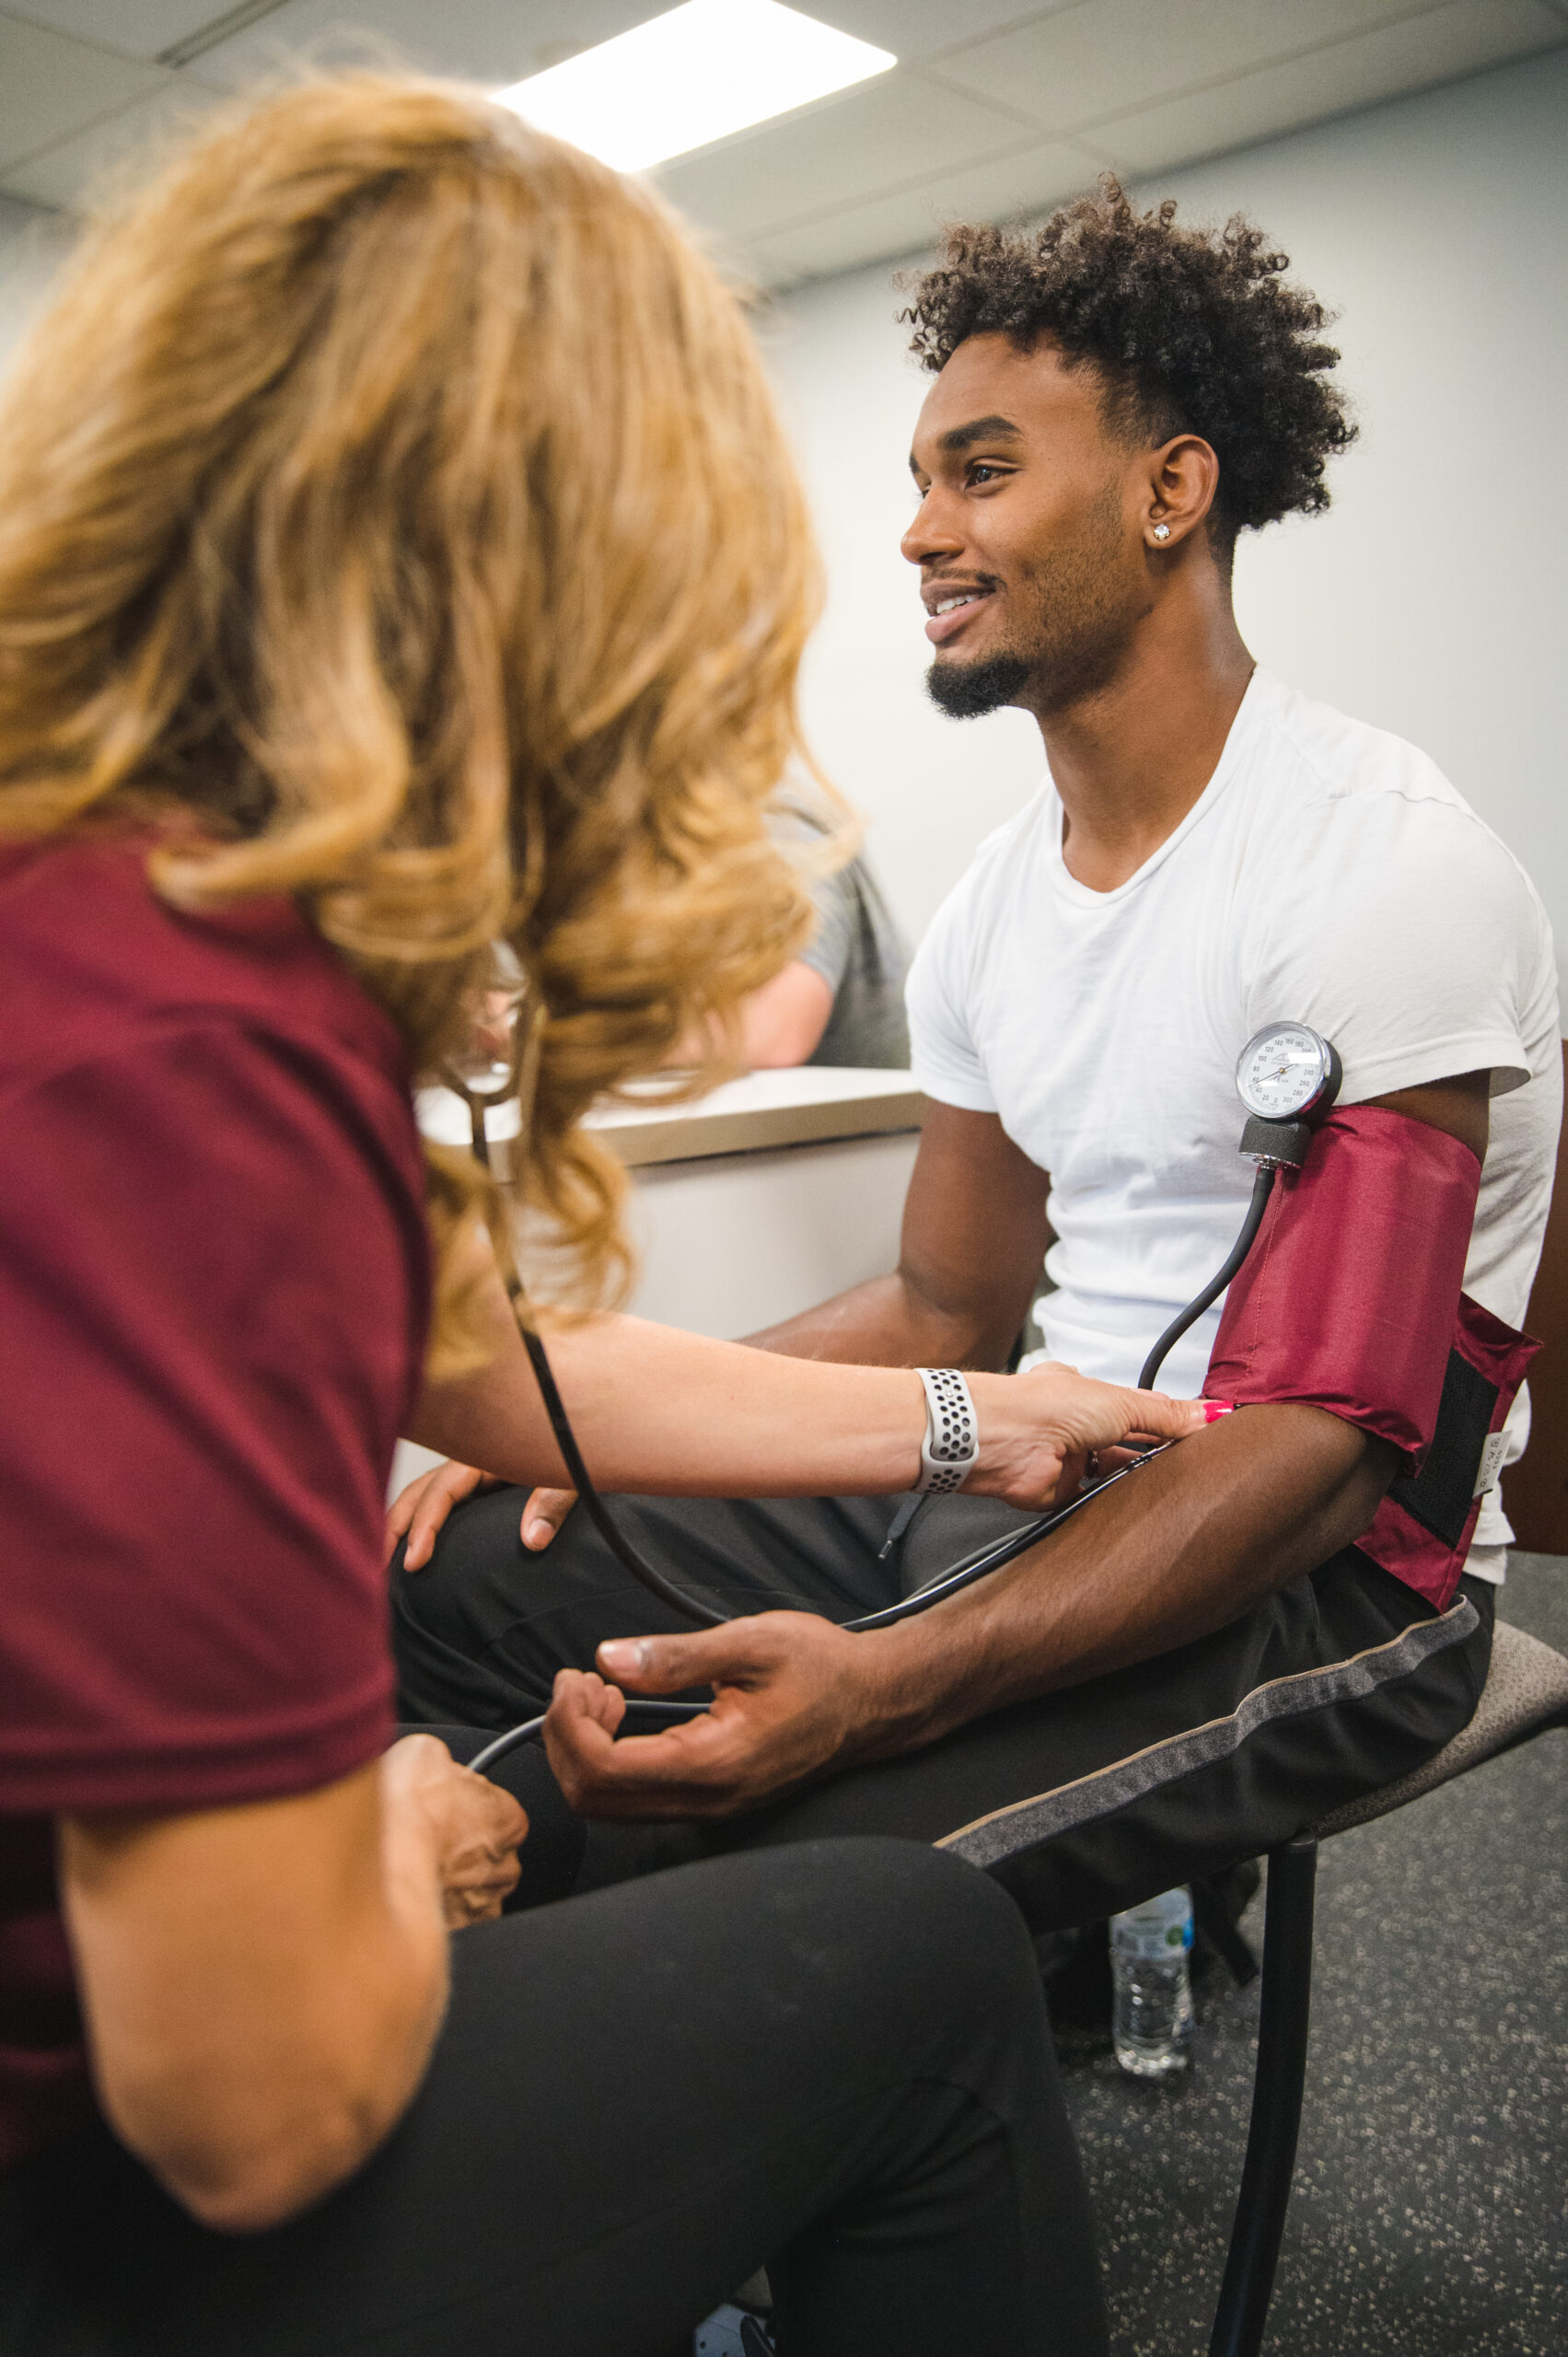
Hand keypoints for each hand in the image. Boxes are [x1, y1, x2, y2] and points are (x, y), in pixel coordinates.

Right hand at [381, 1734, 526, 1925]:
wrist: (382, 1857)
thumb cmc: (407, 1807)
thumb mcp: (425, 1753)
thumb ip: (443, 1763)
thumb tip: (434, 1764)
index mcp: (509, 1819)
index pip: (499, 1815)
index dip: (467, 1811)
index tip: (445, 1811)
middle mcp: (504, 1865)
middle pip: (489, 1857)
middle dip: (463, 1853)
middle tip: (427, 1842)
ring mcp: (482, 1903)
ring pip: (472, 1892)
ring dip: (451, 1885)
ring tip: (416, 1871)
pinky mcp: (458, 1932)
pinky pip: (453, 1922)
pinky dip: (436, 1913)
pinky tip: (413, 1896)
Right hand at [387, 1461, 576, 1568]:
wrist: (593, 1432)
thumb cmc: (581, 1449)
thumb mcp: (572, 1474)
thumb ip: (554, 1502)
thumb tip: (533, 1540)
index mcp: (487, 1455)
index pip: (440, 1490)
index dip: (423, 1526)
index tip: (413, 1562)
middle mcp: (474, 1461)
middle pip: (420, 1490)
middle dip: (396, 1526)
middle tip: (383, 1570)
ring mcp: (475, 1473)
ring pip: (425, 1494)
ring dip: (403, 1523)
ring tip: (387, 1562)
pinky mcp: (482, 1484)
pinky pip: (442, 1500)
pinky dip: (422, 1520)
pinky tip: (415, 1546)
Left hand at [543, 1614, 887, 1820]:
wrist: (873, 1701)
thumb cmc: (820, 1667)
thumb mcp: (751, 1643)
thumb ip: (676, 1656)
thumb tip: (608, 1659)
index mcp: (714, 1763)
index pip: (604, 1770)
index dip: (570, 1726)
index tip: (576, 1677)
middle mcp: (707, 1800)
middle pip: (594, 1800)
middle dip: (567, 1740)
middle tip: (580, 1683)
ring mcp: (708, 1808)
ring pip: (610, 1806)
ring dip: (585, 1750)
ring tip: (601, 1692)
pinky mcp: (709, 1801)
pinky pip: (635, 1799)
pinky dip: (608, 1760)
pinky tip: (623, 1712)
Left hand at [968, 1363, 1218, 1509]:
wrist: (1004, 1440)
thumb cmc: (1046, 1406)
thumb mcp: (1122, 1403)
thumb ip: (1166, 1415)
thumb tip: (1208, 1412)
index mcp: (1090, 1394)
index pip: (1141, 1407)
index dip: (1173, 1418)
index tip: (1207, 1429)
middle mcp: (1078, 1424)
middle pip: (1130, 1440)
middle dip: (1159, 1449)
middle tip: (1196, 1459)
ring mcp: (1070, 1458)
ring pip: (1115, 1470)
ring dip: (1139, 1474)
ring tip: (1174, 1480)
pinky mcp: (1061, 1491)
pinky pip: (1095, 1499)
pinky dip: (1114, 1500)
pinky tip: (1137, 1500)